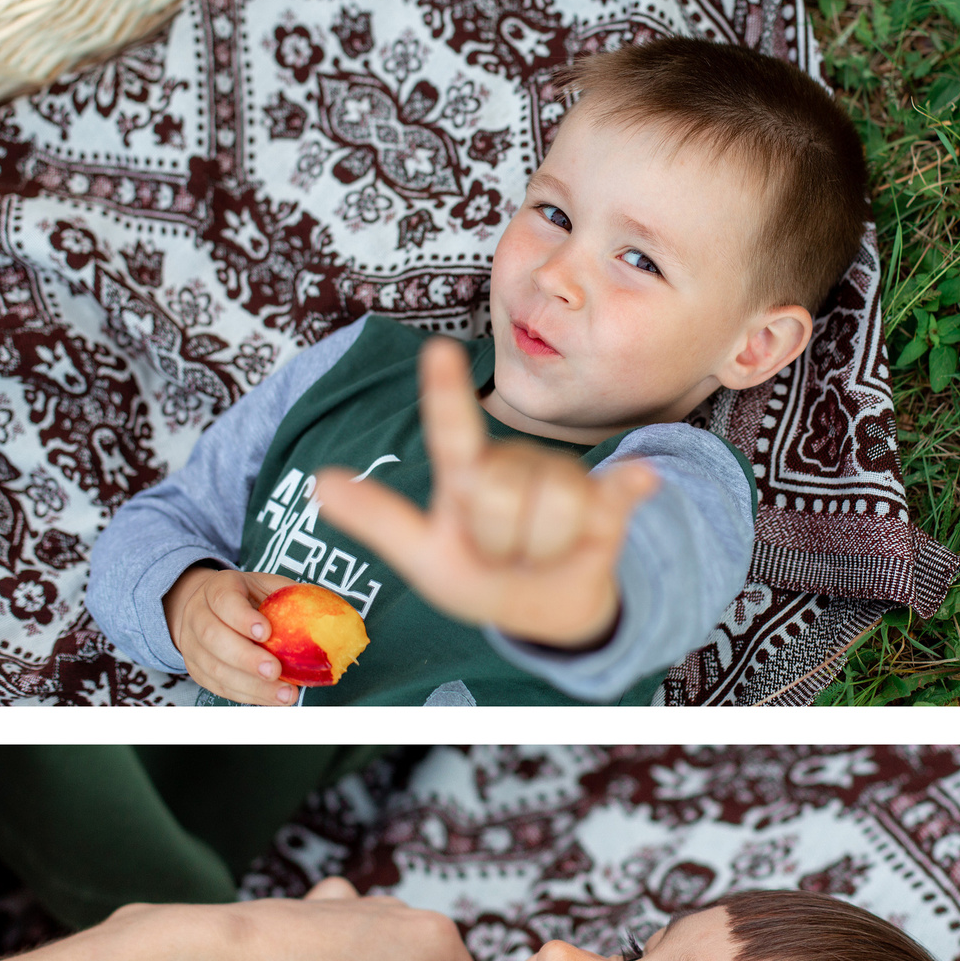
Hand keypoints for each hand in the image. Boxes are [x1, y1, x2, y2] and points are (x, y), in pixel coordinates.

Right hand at [164, 565, 302, 704]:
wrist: (208, 609)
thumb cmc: (248, 599)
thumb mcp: (268, 587)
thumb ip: (291, 597)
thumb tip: (332, 616)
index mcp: (218, 587)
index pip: (224, 600)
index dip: (242, 617)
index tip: (266, 632)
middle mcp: (198, 615)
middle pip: (213, 637)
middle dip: (246, 658)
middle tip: (275, 670)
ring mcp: (192, 645)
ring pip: (214, 668)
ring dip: (250, 684)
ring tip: (283, 693)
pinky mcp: (197, 670)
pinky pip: (219, 687)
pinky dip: (247, 695)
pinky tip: (270, 698)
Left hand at [313, 336, 656, 648]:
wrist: (542, 609)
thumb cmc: (477, 573)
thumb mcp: (422, 554)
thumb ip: (377, 520)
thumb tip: (319, 481)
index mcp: (466, 474)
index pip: (451, 431)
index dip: (444, 394)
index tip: (436, 351)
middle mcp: (514, 464)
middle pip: (499, 497)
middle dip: (497, 542)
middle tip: (500, 553)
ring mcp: (563, 478)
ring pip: (548, 514)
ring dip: (540, 552)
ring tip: (537, 553)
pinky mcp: (608, 501)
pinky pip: (617, 493)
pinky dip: (628, 489)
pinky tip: (639, 480)